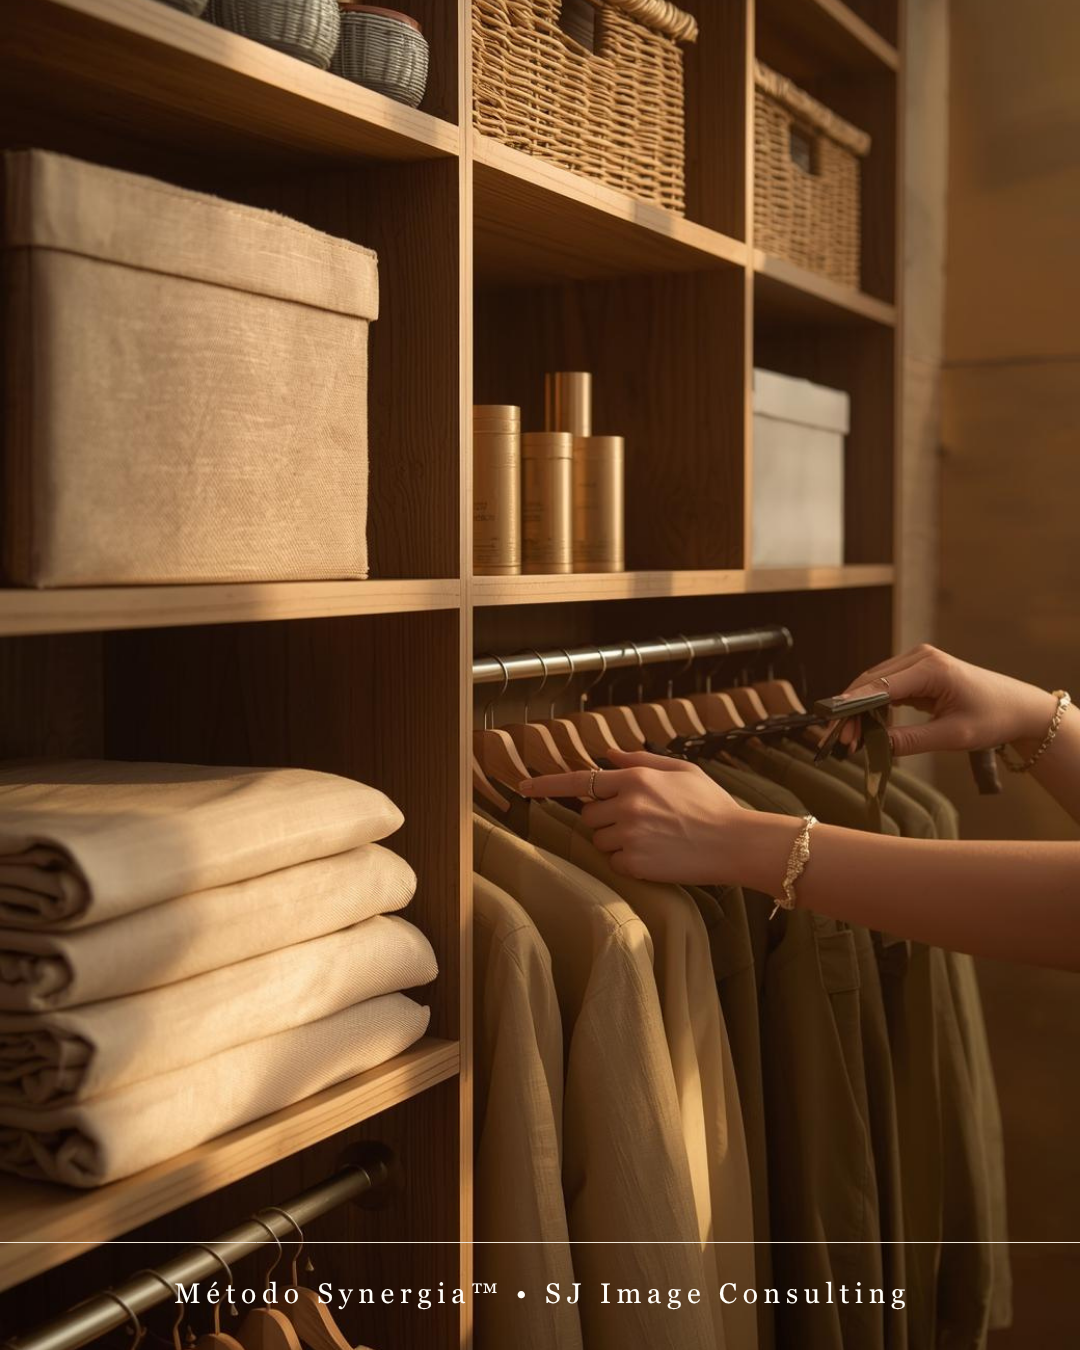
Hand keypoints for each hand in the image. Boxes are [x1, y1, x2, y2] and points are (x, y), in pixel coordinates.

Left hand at [518, 749, 748, 883]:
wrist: (736, 843)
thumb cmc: (711, 805)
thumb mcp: (680, 771)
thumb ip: (640, 761)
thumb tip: (609, 754)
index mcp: (637, 779)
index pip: (580, 779)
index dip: (547, 784)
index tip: (522, 786)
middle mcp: (628, 805)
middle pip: (589, 815)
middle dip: (605, 817)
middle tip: (639, 820)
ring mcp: (630, 836)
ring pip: (599, 840)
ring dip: (616, 840)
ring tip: (652, 838)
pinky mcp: (636, 864)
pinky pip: (614, 862)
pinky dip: (629, 861)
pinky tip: (656, 855)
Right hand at [838, 644, 1058, 756]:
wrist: (1018, 708)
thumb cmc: (993, 719)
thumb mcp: (952, 735)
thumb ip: (912, 740)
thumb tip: (875, 746)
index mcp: (930, 668)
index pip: (879, 686)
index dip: (853, 708)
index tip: (837, 730)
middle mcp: (920, 657)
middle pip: (870, 682)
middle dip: (851, 711)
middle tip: (839, 741)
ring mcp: (918, 662)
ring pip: (874, 684)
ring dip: (860, 710)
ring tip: (851, 739)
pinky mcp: (918, 672)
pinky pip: (886, 687)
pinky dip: (874, 707)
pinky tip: (868, 729)